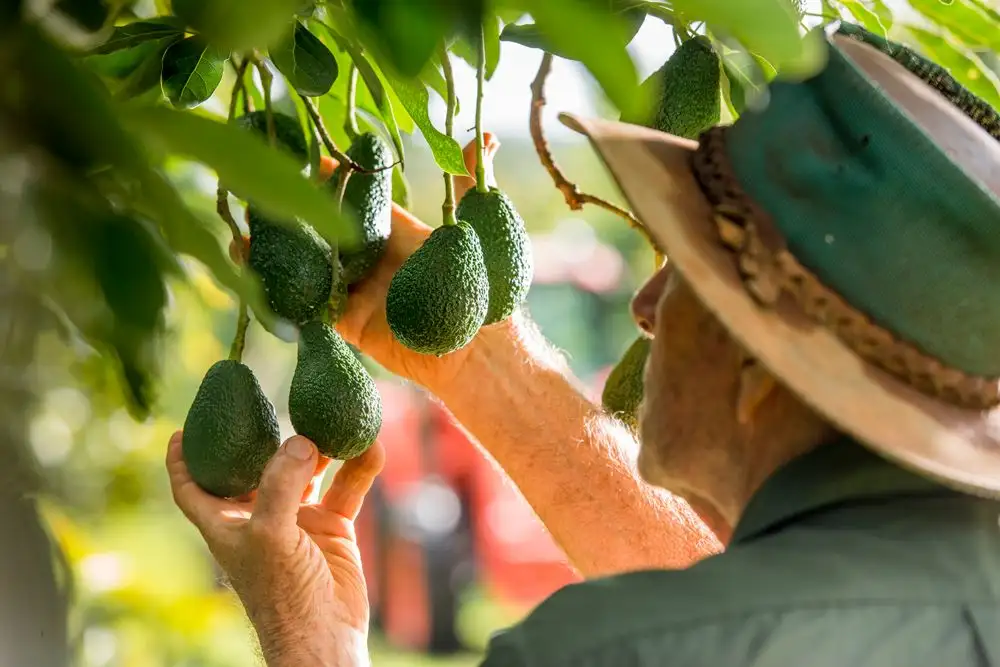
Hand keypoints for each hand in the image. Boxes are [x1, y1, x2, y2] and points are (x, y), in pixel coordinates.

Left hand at [167, 431, 383, 666]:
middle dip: (266, 437)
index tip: (181, 429)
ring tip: (335, 419)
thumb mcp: (271, 536)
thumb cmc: (283, 596)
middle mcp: (259, 517)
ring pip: (308, 471)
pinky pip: (345, 488)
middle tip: (275, 400)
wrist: (325, 636)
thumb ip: (282, 485)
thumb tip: (300, 440)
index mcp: (227, 523)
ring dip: (322, 447)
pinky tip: (370, 447)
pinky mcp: (331, 528)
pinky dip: (358, 468)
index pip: (193, 486)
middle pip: (256, 467)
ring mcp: (297, 521)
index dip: (183, 458)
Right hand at [232, 133, 503, 390]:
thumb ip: (467, 184)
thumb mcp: (473, 227)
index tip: (297, 152)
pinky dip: (281, 292)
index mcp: (396, 231)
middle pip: (323, 230)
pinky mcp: (348, 324)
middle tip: (254, 190)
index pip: (354, 197)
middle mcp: (372, 258)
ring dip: (276, 250)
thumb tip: (485, 137)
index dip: (327, 177)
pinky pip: (308, 305)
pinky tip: (252, 275)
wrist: (474, 350)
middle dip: (291, 212)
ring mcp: (358, 292)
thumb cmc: (480, 286)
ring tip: (241, 231)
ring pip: (309, 266)